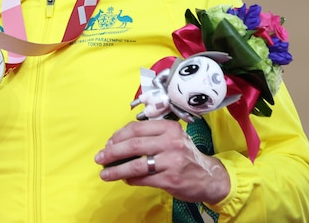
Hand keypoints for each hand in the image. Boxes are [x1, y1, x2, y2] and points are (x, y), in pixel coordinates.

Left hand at [95, 120, 230, 203]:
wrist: (208, 176)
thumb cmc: (185, 156)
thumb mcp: (172, 139)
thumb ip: (149, 137)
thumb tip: (116, 144)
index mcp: (169, 128)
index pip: (137, 128)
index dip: (118, 136)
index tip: (108, 143)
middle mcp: (171, 142)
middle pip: (133, 144)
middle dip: (112, 152)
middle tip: (100, 158)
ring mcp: (172, 161)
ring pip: (136, 164)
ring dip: (116, 170)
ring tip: (105, 174)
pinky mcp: (171, 180)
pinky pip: (143, 179)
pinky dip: (130, 179)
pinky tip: (124, 179)